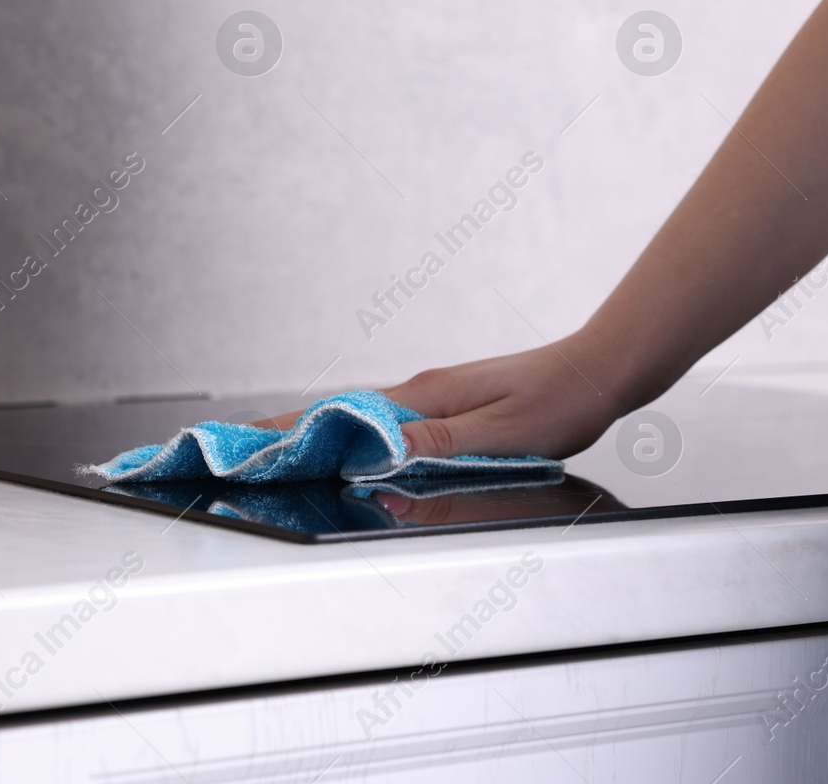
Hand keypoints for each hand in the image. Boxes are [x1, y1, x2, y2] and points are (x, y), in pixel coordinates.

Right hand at [264, 330, 629, 460]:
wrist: (599, 370)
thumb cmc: (561, 399)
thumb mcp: (503, 433)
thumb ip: (439, 446)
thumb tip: (377, 457)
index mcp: (423, 399)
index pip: (336, 416)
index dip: (283, 434)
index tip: (234, 445)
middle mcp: (419, 394)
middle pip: (334, 416)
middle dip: (278, 436)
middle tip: (228, 456)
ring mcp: (431, 399)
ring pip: (357, 420)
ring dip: (311, 437)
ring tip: (265, 456)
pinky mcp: (447, 408)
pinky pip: (384, 424)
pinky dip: (351, 437)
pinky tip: (342, 452)